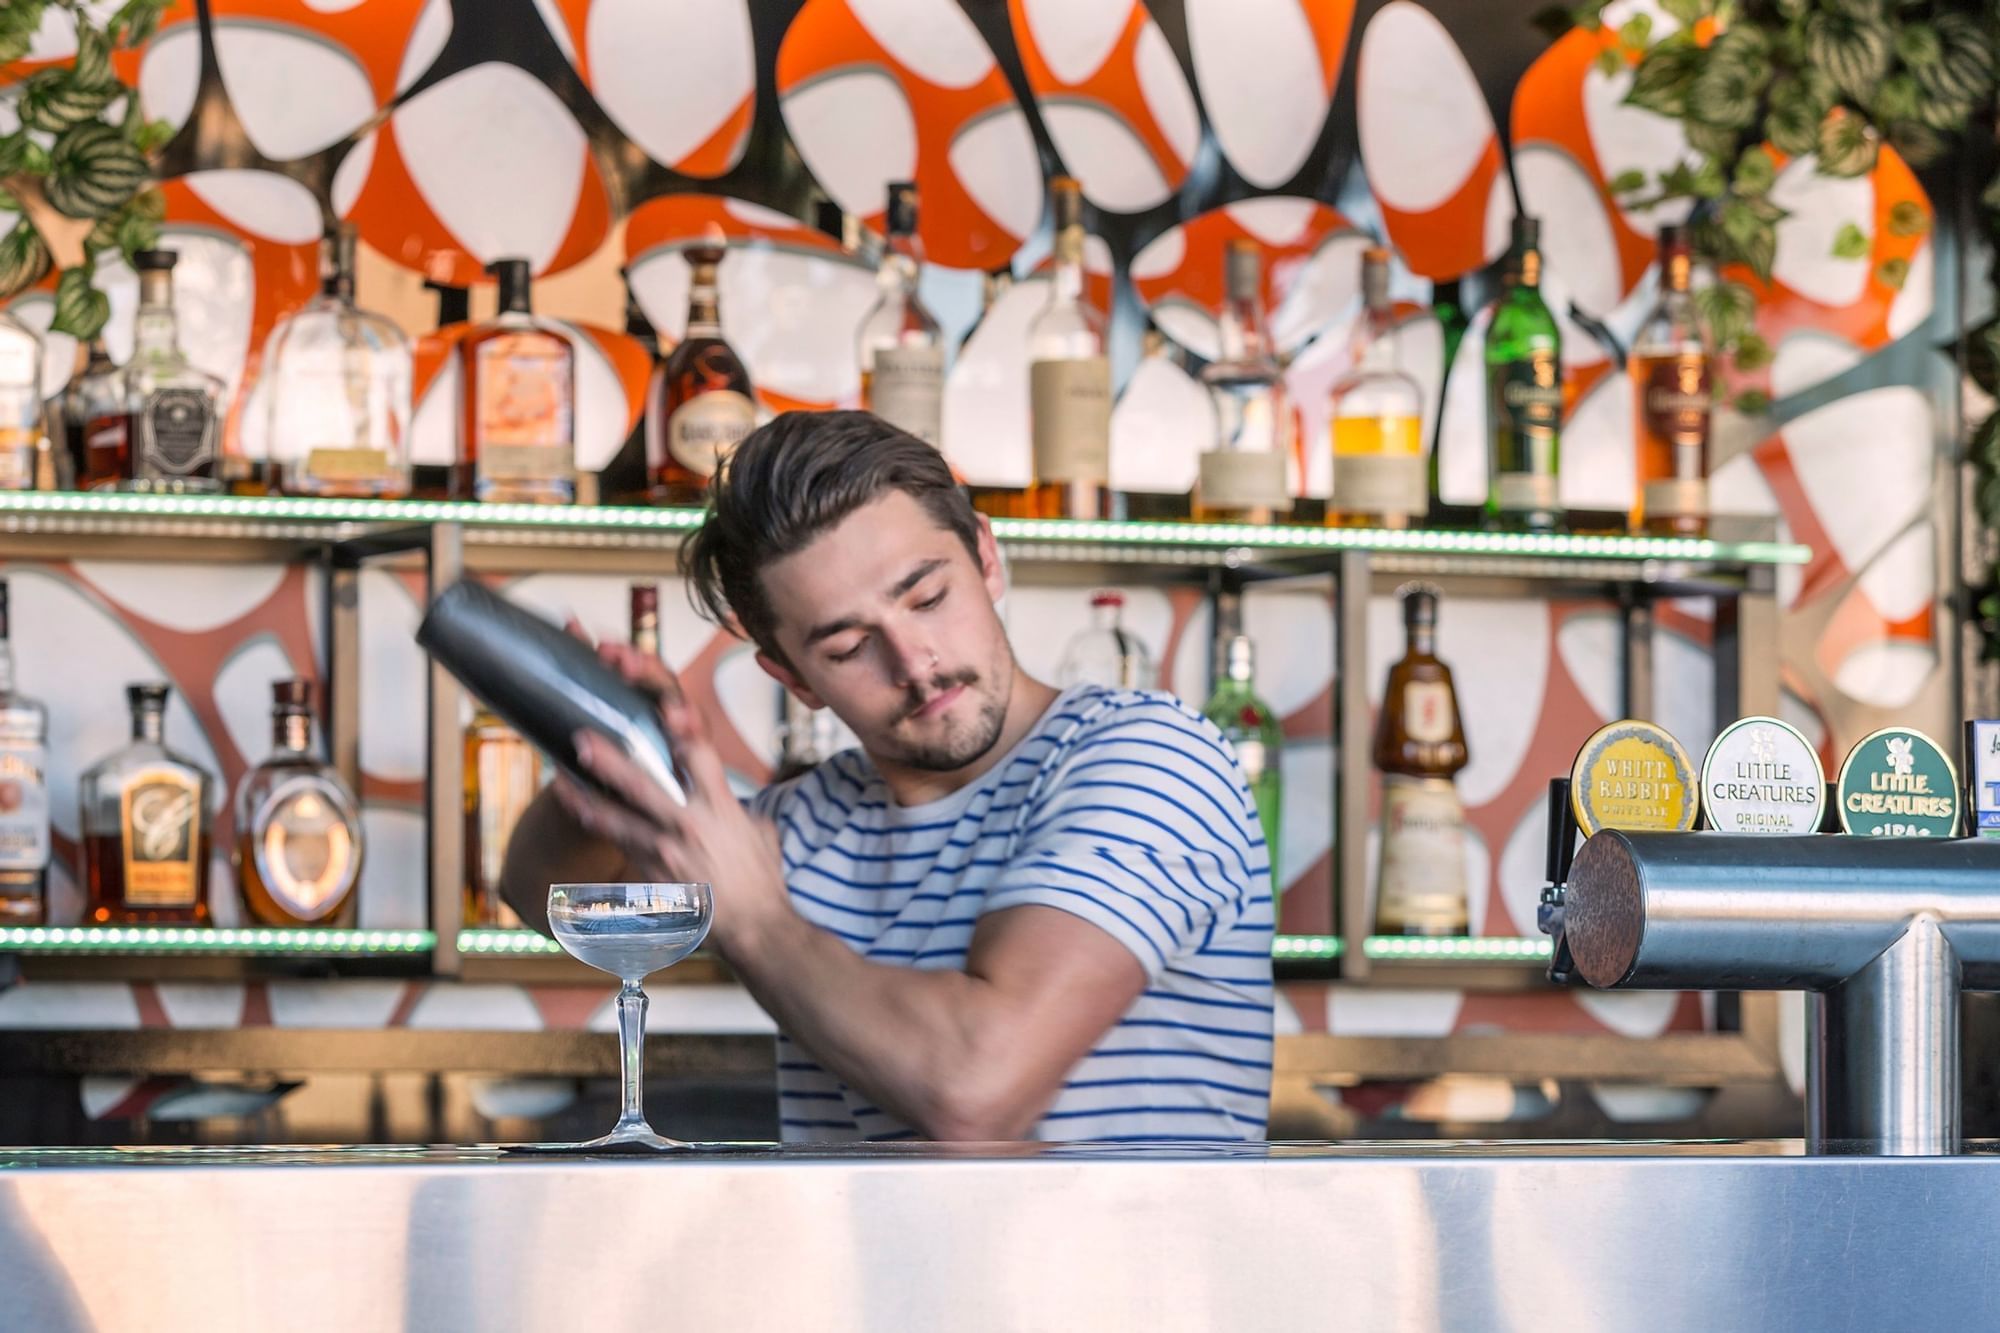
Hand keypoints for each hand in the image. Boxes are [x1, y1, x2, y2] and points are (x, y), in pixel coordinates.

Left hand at [552, 640, 791, 951]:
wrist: (754, 928)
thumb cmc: (761, 878)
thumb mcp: (760, 830)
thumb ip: (733, 805)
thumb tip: (723, 792)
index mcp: (720, 807)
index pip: (697, 756)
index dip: (679, 727)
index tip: (660, 706)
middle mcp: (688, 826)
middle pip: (642, 785)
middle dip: (609, 761)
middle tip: (582, 740)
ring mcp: (666, 853)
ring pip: (615, 821)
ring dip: (586, 798)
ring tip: (561, 779)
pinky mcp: (651, 877)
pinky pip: (618, 848)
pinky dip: (599, 827)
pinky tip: (580, 812)